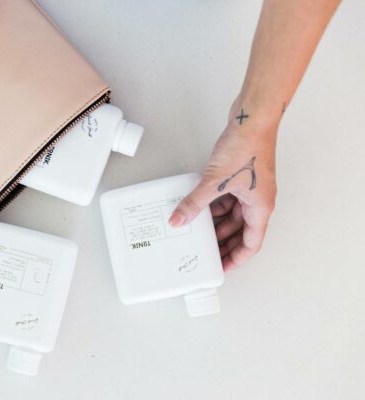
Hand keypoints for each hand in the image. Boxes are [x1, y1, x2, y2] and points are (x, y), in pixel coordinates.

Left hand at [169, 101, 278, 270]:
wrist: (252, 118)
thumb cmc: (247, 146)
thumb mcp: (216, 182)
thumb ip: (195, 203)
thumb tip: (180, 218)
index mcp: (260, 208)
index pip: (251, 243)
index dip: (236, 258)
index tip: (223, 268)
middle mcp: (258, 200)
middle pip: (241, 231)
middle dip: (224, 244)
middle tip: (207, 254)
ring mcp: (250, 187)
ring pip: (232, 215)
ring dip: (217, 224)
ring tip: (198, 233)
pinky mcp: (240, 175)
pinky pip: (226, 198)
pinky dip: (214, 205)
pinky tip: (199, 208)